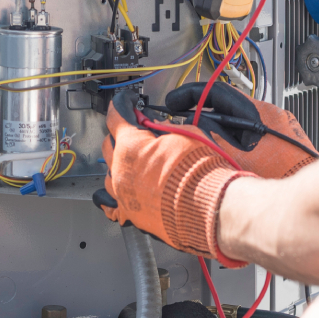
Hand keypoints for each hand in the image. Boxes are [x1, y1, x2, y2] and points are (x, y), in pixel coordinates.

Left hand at [92, 88, 251, 264]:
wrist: (210, 205)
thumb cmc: (200, 171)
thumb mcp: (185, 134)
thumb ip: (164, 128)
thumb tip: (157, 127)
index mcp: (131, 145)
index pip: (117, 116)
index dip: (123, 105)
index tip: (127, 103)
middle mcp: (121, 170)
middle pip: (109, 145)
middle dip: (120, 135)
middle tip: (136, 132)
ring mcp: (124, 194)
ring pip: (109, 174)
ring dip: (118, 165)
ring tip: (132, 162)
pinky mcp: (132, 214)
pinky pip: (112, 206)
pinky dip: (112, 198)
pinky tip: (115, 194)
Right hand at [163, 83, 317, 178]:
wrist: (304, 205)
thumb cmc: (276, 181)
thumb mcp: (230, 157)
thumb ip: (208, 137)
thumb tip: (188, 125)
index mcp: (258, 113)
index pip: (217, 91)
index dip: (190, 95)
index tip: (173, 102)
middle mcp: (272, 116)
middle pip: (228, 107)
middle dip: (202, 116)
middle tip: (182, 126)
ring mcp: (281, 130)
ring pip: (239, 124)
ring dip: (218, 132)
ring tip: (203, 148)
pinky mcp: (284, 145)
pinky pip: (252, 137)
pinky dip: (234, 143)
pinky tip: (226, 160)